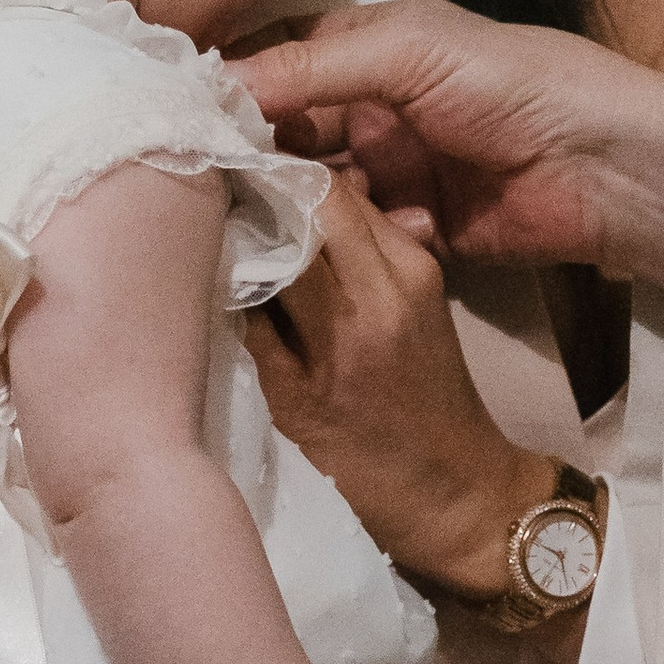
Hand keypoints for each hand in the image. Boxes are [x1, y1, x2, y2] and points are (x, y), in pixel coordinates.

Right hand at [237, 0, 663, 282]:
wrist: (608, 167)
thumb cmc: (517, 84)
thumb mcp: (410, 54)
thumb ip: (312, 68)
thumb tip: (215, 85)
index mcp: (370, 46)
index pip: (276, 62)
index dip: (231, 88)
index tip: (178, 120)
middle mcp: (373, 105)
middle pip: (285, 132)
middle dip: (252, 156)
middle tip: (204, 186)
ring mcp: (395, 169)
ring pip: (313, 190)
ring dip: (294, 205)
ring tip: (263, 219)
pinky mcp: (417, 228)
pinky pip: (355, 239)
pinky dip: (344, 243)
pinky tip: (341, 245)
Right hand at [254, 174, 560, 609]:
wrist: (460, 489)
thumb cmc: (364, 468)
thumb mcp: (289, 404)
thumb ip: (255, 326)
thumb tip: (218, 254)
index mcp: (354, 315)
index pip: (299, 208)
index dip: (250, 180)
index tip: (203, 175)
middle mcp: (394, 277)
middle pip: (327, 189)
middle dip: (274, 177)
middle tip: (221, 179)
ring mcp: (419, 269)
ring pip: (351, 198)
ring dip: (301, 194)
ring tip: (248, 200)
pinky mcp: (430, 271)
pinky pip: (370, 223)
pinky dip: (330, 220)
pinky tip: (293, 232)